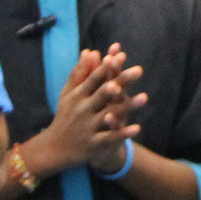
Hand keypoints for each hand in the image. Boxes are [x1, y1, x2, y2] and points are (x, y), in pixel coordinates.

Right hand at [21, 45, 144, 176]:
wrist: (54, 149)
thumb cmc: (66, 116)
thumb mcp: (69, 94)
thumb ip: (80, 73)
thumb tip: (90, 50)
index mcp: (78, 95)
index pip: (95, 77)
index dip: (108, 66)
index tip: (121, 55)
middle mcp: (82, 109)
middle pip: (104, 92)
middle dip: (121, 81)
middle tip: (138, 70)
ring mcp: (88, 127)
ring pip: (110, 114)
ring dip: (128, 106)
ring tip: (145, 96)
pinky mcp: (93, 144)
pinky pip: (110, 137)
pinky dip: (123, 133)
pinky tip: (138, 127)